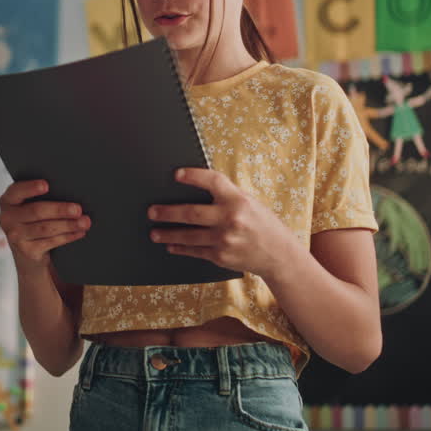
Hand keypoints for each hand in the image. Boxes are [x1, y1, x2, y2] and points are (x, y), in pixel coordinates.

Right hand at [0, 180, 88, 269]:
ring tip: (84, 222)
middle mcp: (7, 218)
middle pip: (36, 211)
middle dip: (59, 210)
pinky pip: (51, 241)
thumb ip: (41, 197)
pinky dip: (68, 236)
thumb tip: (68, 190)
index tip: (46, 185)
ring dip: (68, 225)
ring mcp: (15, 236)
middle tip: (77, 209)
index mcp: (8, 201)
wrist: (28, 251)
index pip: (16, 191)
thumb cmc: (34, 219)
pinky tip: (79, 232)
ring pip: (45, 228)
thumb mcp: (30, 205)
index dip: (31, 188)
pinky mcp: (27, 251)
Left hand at [148, 168, 295, 276]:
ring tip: (154, 232)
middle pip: (191, 213)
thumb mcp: (249, 203)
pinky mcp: (221, 256)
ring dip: (168, 233)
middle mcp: (231, 219)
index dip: (194, 176)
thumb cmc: (261, 223)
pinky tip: (171, 245)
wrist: (279, 254)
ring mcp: (225, 240)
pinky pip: (195, 251)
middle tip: (151, 211)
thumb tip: (193, 190)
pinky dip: (181, 248)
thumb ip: (225, 196)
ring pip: (189, 236)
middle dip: (167, 212)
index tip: (177, 174)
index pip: (213, 181)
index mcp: (238, 200)